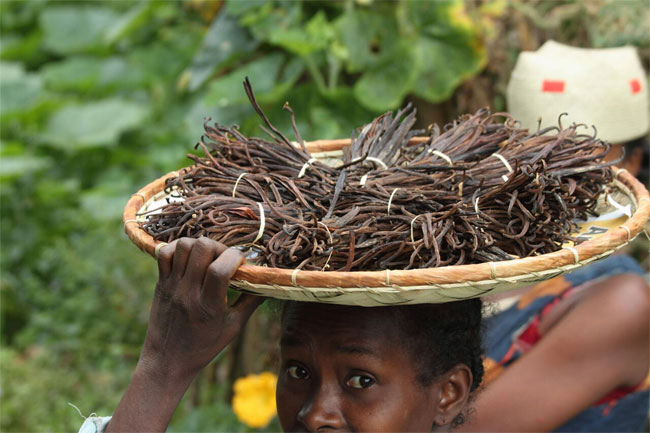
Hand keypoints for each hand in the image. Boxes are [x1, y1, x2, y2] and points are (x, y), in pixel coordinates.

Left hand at [141, 237, 263, 380]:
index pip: (220, 269)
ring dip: (200, 246)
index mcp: (208, 305)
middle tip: (224, 259)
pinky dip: (178, 248)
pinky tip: (190, 257)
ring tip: (208, 258)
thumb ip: (251, 303)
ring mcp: (172, 285)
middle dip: (219, 247)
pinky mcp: (161, 283)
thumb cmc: (204, 346)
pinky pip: (164, 252)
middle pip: (202, 248)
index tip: (242, 264)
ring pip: (184, 246)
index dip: (235, 257)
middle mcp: (188, 292)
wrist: (167, 361)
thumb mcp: (233, 328)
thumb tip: (269, 284)